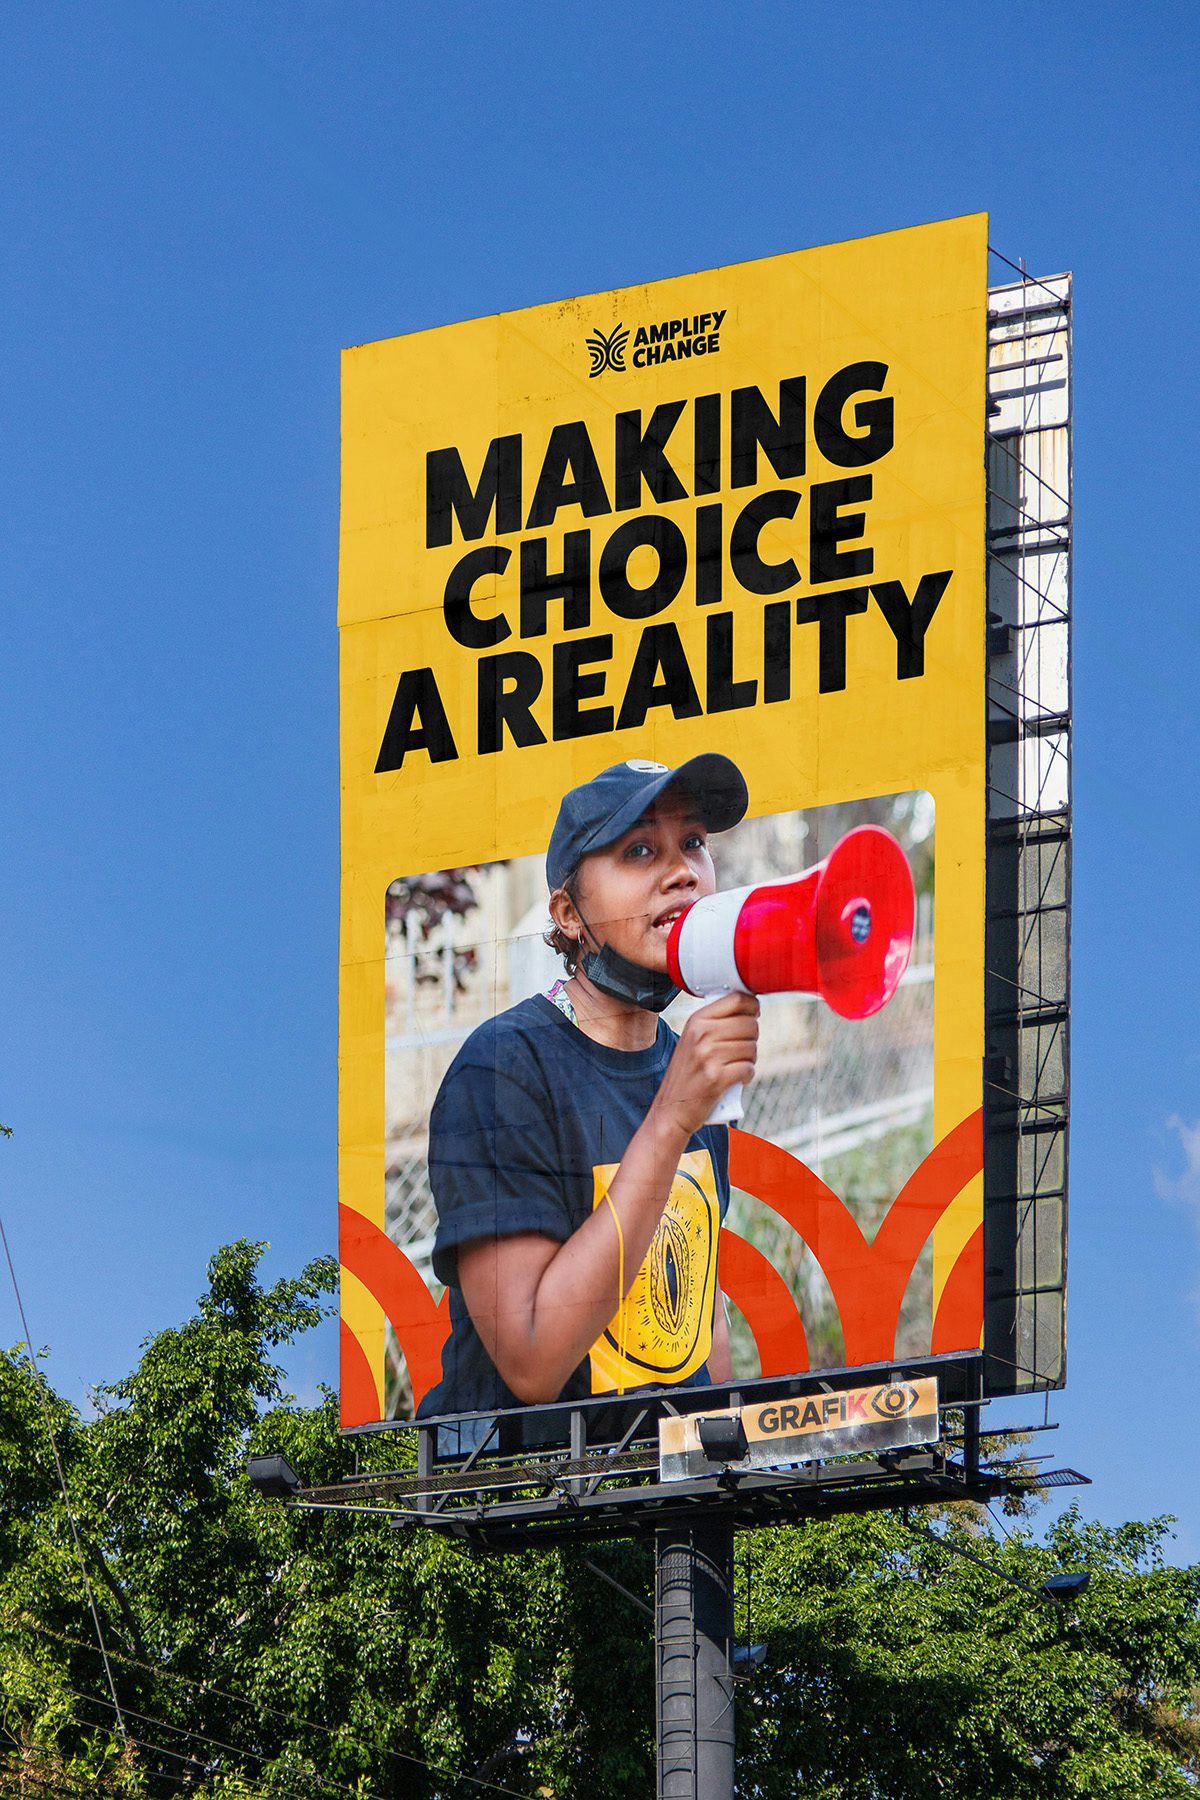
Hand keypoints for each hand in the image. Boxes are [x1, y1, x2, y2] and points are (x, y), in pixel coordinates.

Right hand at [654, 991, 759, 1137]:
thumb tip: (750, 1009)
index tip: (753, 1016)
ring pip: (752, 1048)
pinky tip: (737, 1079)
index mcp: (696, 1020)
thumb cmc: (687, 1075)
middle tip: (740, 1051)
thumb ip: (715, 1023)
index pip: (737, 1000)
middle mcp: (701, 1034)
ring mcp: (708, 1056)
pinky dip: (747, 1076)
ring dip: (750, 1060)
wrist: (670, 1109)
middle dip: (752, 1039)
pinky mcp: (716, 1077)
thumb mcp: (693, 1040)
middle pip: (750, 1024)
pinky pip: (748, 1069)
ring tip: (735, 1066)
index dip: (753, 1007)